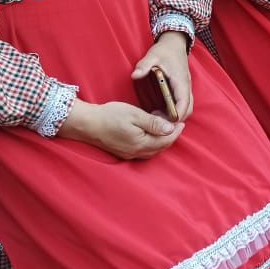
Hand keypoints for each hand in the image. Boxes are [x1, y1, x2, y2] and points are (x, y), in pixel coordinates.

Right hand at [58, 99, 183, 159]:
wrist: (87, 124)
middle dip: (170, 137)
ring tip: (166, 127)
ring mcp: (128, 154)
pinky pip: (143, 151)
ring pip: (152, 151)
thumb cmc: (110, 116)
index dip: (176, 132)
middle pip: (160, 147)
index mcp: (141, 143)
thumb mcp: (135, 115)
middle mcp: (136, 152)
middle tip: (177, 124)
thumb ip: (154, 123)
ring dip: (162, 141)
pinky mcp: (123, 152)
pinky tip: (151, 133)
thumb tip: (170, 129)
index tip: (182, 122)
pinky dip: (152, 143)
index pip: (165, 140)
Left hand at [132, 31, 192, 120]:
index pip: (184, 103)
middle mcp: (186, 86)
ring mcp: (185, 88)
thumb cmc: (165, 50)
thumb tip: (135, 75)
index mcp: (181, 81)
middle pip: (187, 109)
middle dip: (176, 119)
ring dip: (176, 116)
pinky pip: (183, 104)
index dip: (176, 115)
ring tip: (158, 119)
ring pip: (187, 108)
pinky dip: (176, 111)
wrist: (175, 43)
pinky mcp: (182, 88)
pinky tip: (161, 111)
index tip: (165, 124)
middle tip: (158, 124)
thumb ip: (144, 65)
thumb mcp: (153, 56)